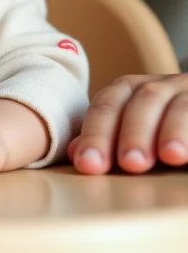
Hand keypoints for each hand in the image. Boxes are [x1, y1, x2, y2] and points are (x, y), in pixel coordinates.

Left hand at [69, 74, 187, 173]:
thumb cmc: (164, 125)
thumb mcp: (134, 131)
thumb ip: (107, 139)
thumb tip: (75, 153)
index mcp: (132, 92)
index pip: (108, 106)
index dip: (96, 133)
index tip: (88, 165)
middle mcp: (160, 87)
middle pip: (142, 100)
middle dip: (134, 132)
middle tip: (130, 163)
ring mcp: (187, 92)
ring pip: (179, 104)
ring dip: (173, 129)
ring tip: (170, 155)